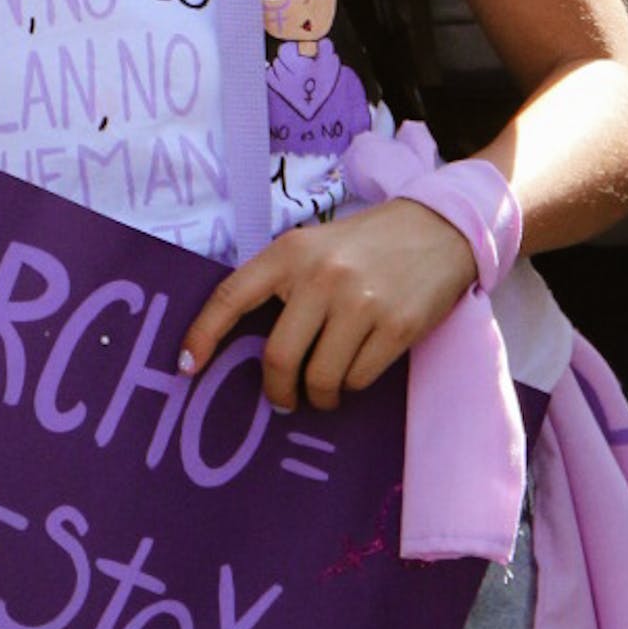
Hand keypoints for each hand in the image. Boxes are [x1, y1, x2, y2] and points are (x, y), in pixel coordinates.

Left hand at [179, 198, 476, 409]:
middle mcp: (322, 276)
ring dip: (319, 395)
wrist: (440, 228)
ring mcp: (361, 302)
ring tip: (324, 390)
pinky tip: (356, 369)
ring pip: (321, 377)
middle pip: (279, 358)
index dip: (203, 335)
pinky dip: (352, 384)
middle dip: (277, 392)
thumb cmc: (365, 245)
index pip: (231, 297)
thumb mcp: (314, 246)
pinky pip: (358, 378)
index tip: (187, 367)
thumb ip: (281, 282)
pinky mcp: (397, 326)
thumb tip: (244, 345)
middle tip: (283, 400)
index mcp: (290, 252)